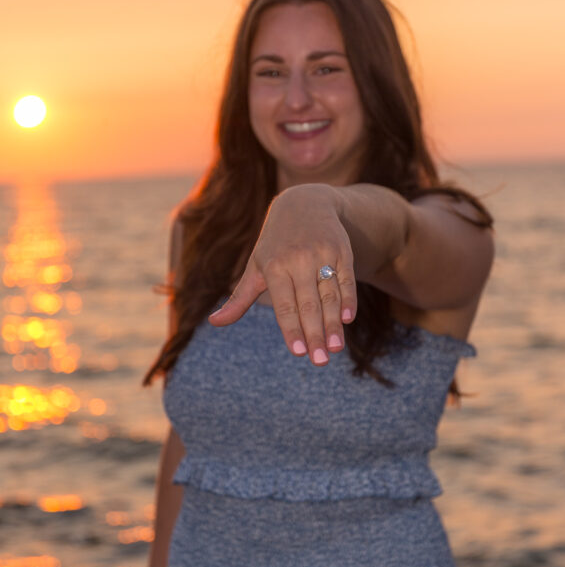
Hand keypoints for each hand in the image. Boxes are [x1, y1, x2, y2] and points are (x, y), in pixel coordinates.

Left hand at [207, 184, 356, 365]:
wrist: (304, 203)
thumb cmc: (275, 243)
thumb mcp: (255, 266)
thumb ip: (239, 298)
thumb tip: (213, 322)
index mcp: (274, 267)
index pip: (284, 305)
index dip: (291, 329)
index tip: (298, 352)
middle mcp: (298, 260)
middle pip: (308, 304)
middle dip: (315, 334)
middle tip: (320, 362)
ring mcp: (322, 254)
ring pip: (329, 295)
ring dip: (333, 324)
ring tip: (335, 349)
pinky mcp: (341, 250)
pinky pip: (346, 279)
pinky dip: (348, 299)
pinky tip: (348, 319)